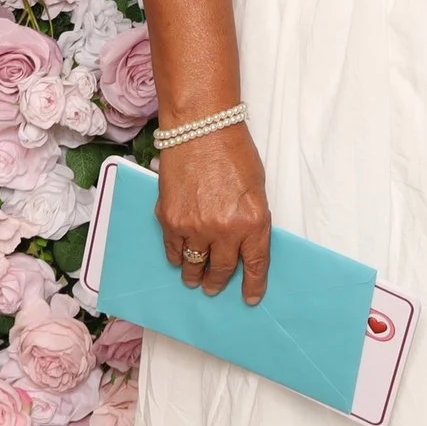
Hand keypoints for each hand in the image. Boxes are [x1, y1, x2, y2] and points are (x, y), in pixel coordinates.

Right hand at [156, 122, 272, 302]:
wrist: (201, 128)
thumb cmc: (233, 152)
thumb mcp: (256, 189)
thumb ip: (251, 220)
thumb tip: (244, 244)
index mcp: (254, 222)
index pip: (255, 265)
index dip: (253, 285)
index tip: (250, 297)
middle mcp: (225, 231)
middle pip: (222, 270)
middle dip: (219, 282)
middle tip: (215, 286)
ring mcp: (195, 227)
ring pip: (194, 266)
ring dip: (195, 275)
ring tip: (195, 278)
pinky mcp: (170, 220)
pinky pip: (173, 250)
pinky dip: (177, 256)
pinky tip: (180, 256)